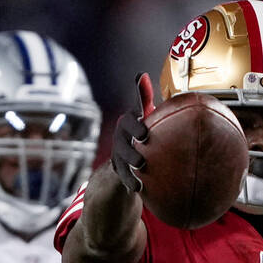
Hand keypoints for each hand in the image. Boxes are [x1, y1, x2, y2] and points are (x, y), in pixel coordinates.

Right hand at [110, 72, 155, 192]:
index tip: (145, 133)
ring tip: (140, 170)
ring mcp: (118, 155)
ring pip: (121, 161)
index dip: (135, 127)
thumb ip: (144, 97)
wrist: (129, 152)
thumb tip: (141, 74)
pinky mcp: (118, 170)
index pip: (129, 122)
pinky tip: (139, 188)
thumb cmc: (142, 129)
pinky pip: (123, 177)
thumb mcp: (145, 114)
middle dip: (130, 149)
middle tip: (142, 156)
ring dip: (130, 167)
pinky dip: (129, 182)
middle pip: (122, 143)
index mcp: (128, 123)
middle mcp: (120, 138)